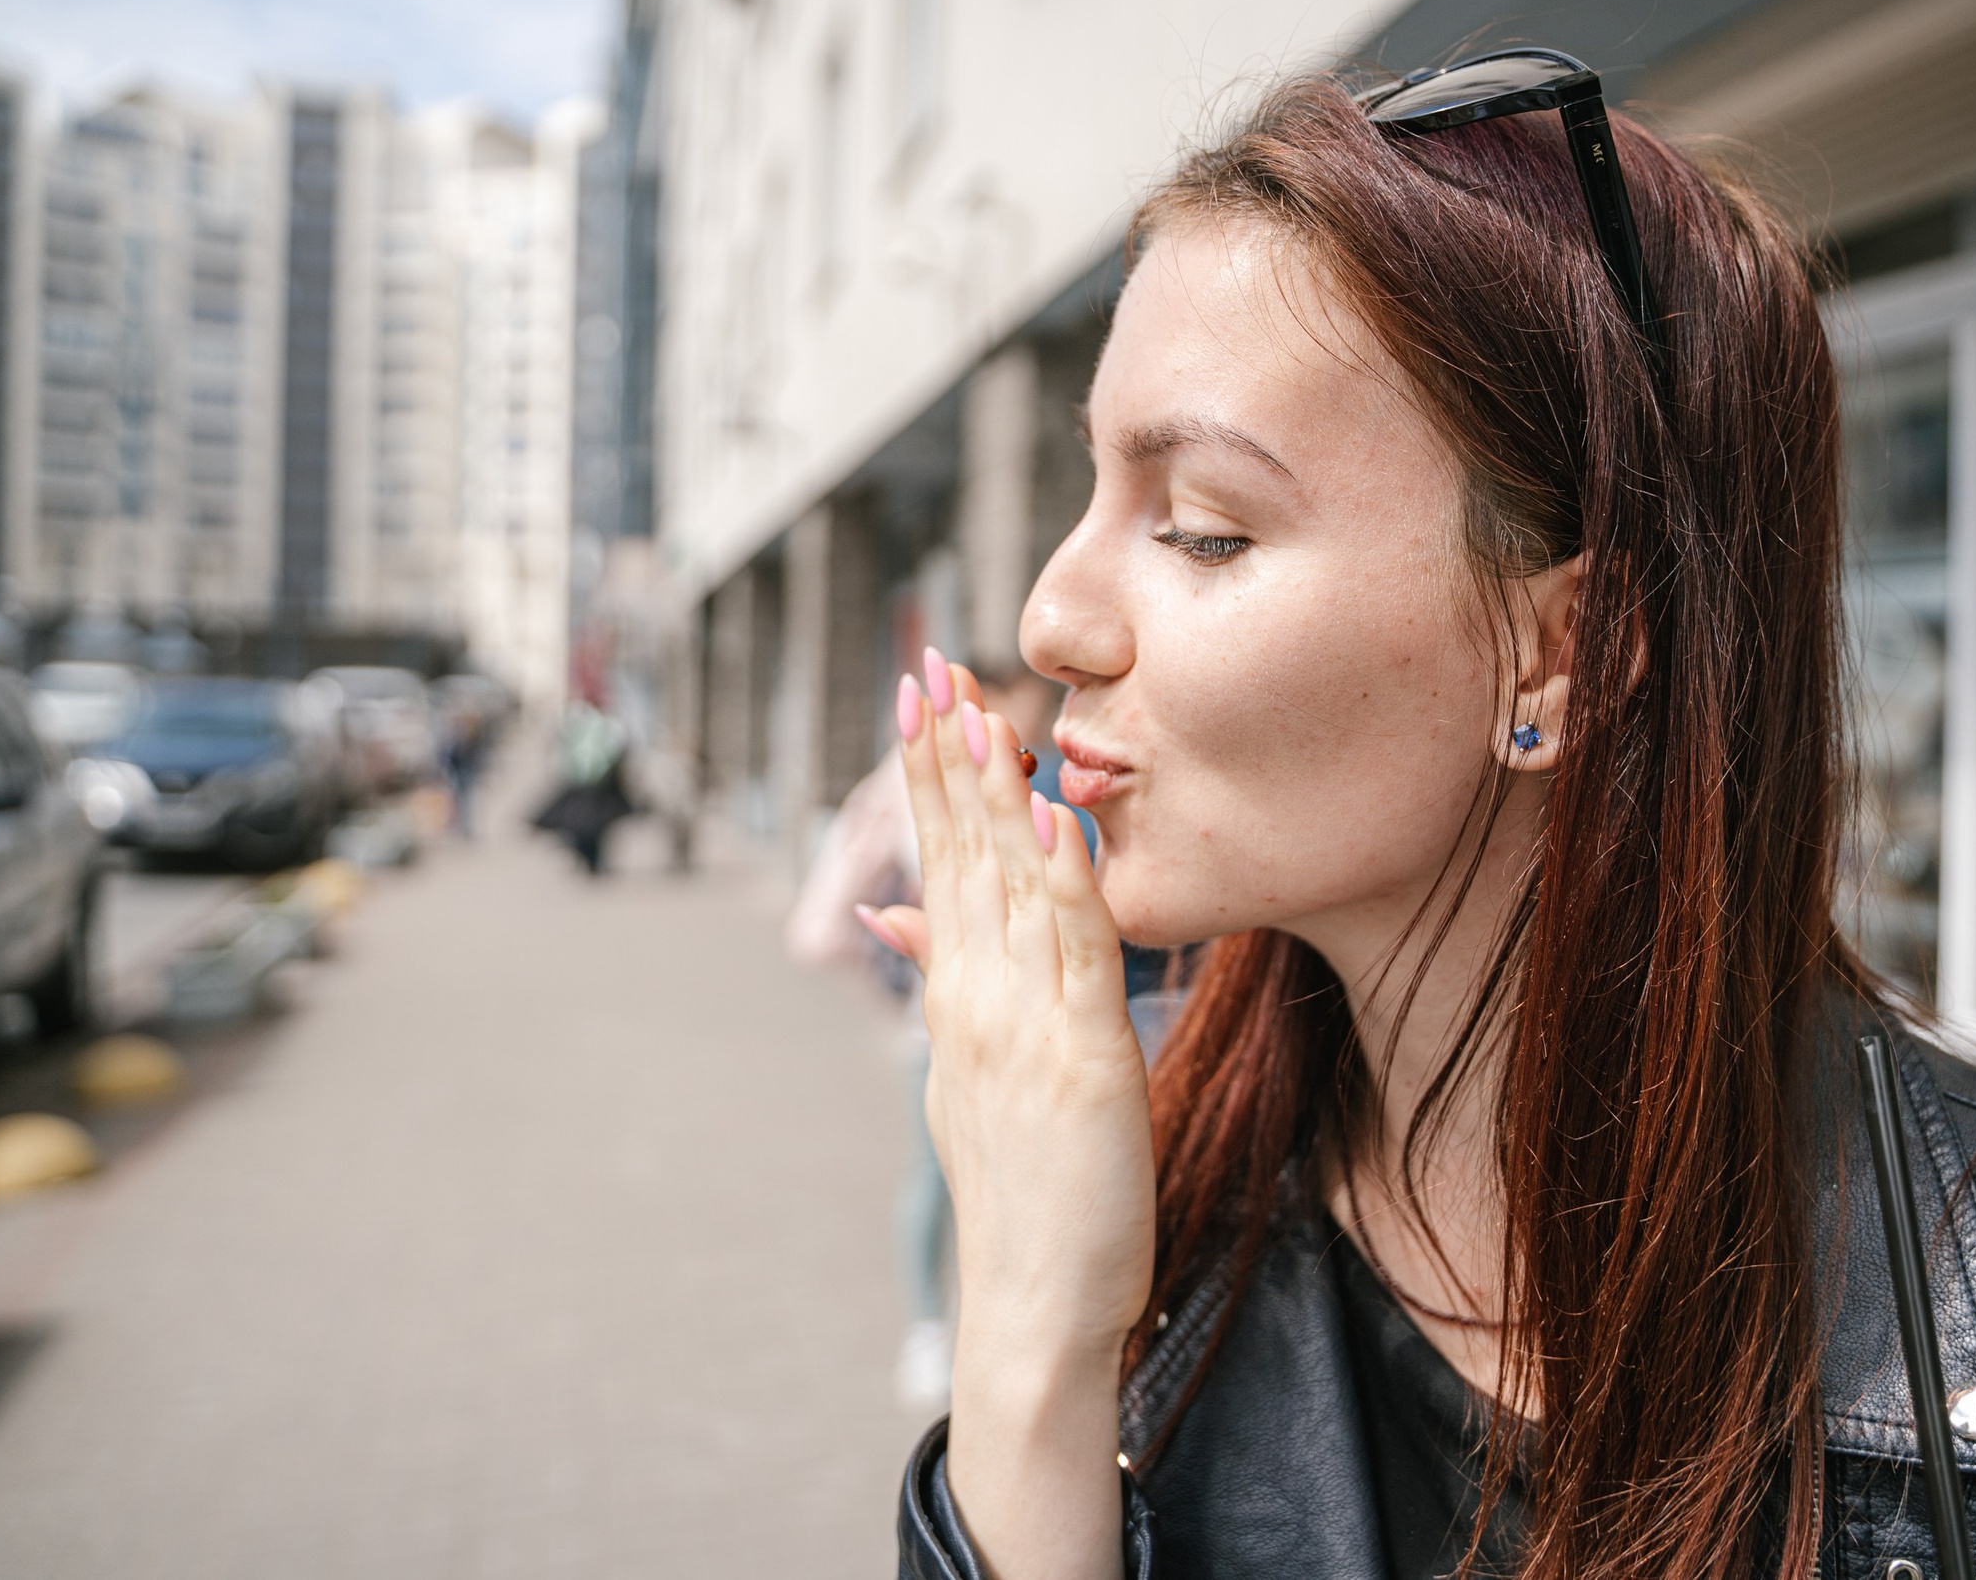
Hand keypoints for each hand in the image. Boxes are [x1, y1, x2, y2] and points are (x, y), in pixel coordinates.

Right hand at [861, 649, 1149, 1579]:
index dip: (932, 778)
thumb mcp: (982, 1081)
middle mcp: (977, 1001)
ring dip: (989, 791)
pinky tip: (1045, 813)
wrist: (1034, 1309)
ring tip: (976, 707)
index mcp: (961, 1002)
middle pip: (956, 855)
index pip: (940, 862)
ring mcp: (1020, 1026)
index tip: (923, 698)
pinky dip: (1056, 877)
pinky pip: (1069, 947)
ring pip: (1003, 884)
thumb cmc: (1031, 1199)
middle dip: (944, 759)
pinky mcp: (1074, 1059)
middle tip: (930, 666)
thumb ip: (957, 989)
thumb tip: (901, 913)